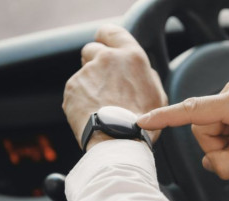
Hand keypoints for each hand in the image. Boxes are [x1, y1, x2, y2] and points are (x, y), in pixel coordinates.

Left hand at [63, 24, 166, 150]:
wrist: (118, 140)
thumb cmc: (142, 121)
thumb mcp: (157, 94)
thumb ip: (146, 75)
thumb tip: (141, 71)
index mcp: (131, 57)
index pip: (111, 31)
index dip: (106, 36)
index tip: (104, 42)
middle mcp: (107, 59)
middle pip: (92, 49)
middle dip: (95, 61)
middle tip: (104, 82)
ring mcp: (87, 72)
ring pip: (84, 72)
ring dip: (90, 84)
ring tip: (101, 105)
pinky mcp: (72, 88)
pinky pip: (75, 90)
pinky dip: (81, 99)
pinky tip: (92, 112)